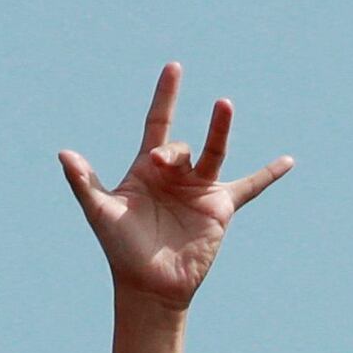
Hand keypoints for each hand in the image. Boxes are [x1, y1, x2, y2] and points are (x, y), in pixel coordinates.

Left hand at [57, 64, 288, 314]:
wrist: (149, 285)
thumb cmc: (121, 248)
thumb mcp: (101, 213)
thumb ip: (84, 183)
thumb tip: (64, 154)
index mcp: (147, 168)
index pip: (158, 123)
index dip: (165, 96)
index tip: (174, 68)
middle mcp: (176, 174)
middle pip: (180, 145)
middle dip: (172, 151)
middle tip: (162, 164)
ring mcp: (200, 189)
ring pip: (214, 152)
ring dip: (219, 129)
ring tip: (223, 105)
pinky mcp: (220, 209)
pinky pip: (249, 188)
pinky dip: (268, 175)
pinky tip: (288, 161)